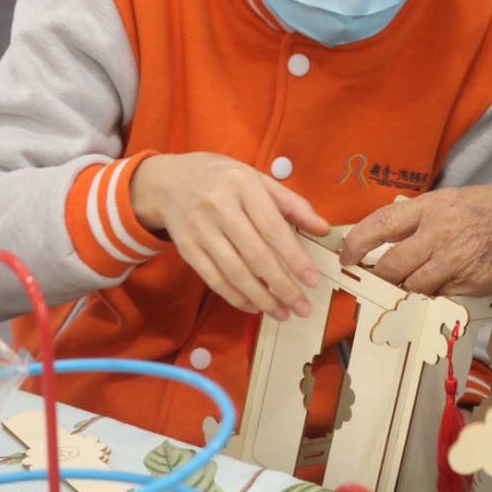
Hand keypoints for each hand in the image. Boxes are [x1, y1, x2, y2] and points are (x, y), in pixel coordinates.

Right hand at [130, 153, 330, 319]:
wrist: (168, 180)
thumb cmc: (222, 179)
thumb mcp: (258, 179)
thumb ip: (292, 204)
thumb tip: (323, 229)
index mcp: (243, 185)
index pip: (273, 228)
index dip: (294, 258)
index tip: (312, 280)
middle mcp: (219, 206)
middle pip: (255, 254)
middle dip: (282, 286)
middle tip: (302, 307)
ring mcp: (200, 228)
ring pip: (234, 271)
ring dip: (261, 297)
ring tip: (282, 312)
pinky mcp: (186, 247)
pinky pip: (213, 278)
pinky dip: (235, 296)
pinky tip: (254, 306)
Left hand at [339, 180, 491, 295]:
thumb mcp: (450, 199)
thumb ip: (418, 217)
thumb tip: (388, 236)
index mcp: (430, 207)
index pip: (380, 225)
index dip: (356, 243)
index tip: (347, 255)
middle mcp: (438, 234)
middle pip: (391, 266)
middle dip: (380, 277)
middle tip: (378, 279)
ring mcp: (454, 261)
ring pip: (413, 287)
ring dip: (407, 289)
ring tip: (414, 281)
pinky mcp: (470, 283)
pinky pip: (439, 296)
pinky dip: (435, 294)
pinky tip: (444, 283)